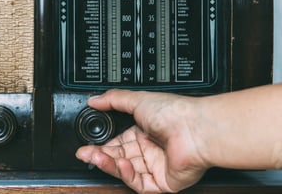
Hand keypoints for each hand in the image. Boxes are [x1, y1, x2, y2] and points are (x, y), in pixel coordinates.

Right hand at [76, 89, 209, 193]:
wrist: (195, 129)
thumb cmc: (173, 112)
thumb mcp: (136, 99)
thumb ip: (112, 100)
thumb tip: (94, 99)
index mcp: (144, 130)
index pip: (117, 142)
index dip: (102, 145)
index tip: (87, 145)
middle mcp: (150, 148)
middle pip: (118, 157)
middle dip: (101, 155)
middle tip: (86, 153)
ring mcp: (156, 165)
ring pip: (126, 170)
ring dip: (110, 164)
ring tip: (97, 157)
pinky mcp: (163, 182)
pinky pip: (140, 182)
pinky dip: (127, 174)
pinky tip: (122, 164)